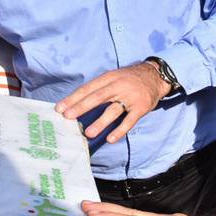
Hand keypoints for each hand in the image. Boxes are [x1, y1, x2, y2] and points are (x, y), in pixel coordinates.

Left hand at [56, 61, 170, 143]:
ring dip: (100, 122)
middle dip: (81, 107)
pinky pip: (129, 120)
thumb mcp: (113, 77)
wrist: (155, 75)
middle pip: (98, 97)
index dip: (73, 98)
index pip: (88, 88)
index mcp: (109, 77)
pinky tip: (111, 139)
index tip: (59, 108)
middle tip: (68, 117)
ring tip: (88, 133)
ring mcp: (130, 97)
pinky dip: (120, 130)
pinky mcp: (141, 107)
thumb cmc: (128, 79)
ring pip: (113, 110)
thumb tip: (76, 104)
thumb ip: (98, 89)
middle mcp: (118, 86)